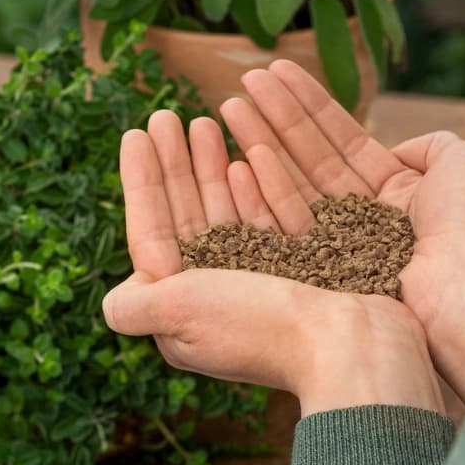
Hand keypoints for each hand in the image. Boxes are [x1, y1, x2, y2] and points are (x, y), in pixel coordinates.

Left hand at [102, 110, 443, 416]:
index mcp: (183, 311)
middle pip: (188, 217)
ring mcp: (261, 285)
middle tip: (167, 114)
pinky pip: (269, 221)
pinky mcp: (301, 273)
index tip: (134, 132)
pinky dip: (255, 187)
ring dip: (211, 166)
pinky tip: (246, 156)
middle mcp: (218, 299)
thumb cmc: (263, 328)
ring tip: (207, 119)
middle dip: (176, 164)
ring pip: (227, 212)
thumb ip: (137, 305)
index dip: (141, 181)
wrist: (354, 350)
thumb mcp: (180, 313)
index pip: (151, 232)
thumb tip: (110, 302)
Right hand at [221, 61, 464, 406]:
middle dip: (275, 117)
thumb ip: (431, 144)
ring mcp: (337, 247)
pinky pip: (286, 223)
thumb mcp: (460, 163)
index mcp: (394, 193)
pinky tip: (241, 156)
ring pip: (291, 185)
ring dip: (259, 143)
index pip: (340, 139)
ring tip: (228, 107)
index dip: (307, 104)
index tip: (274, 71)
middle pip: (309, 157)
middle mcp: (361, 219)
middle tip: (241, 83)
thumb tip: (400, 147)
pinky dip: (264, 189)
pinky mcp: (319, 274)